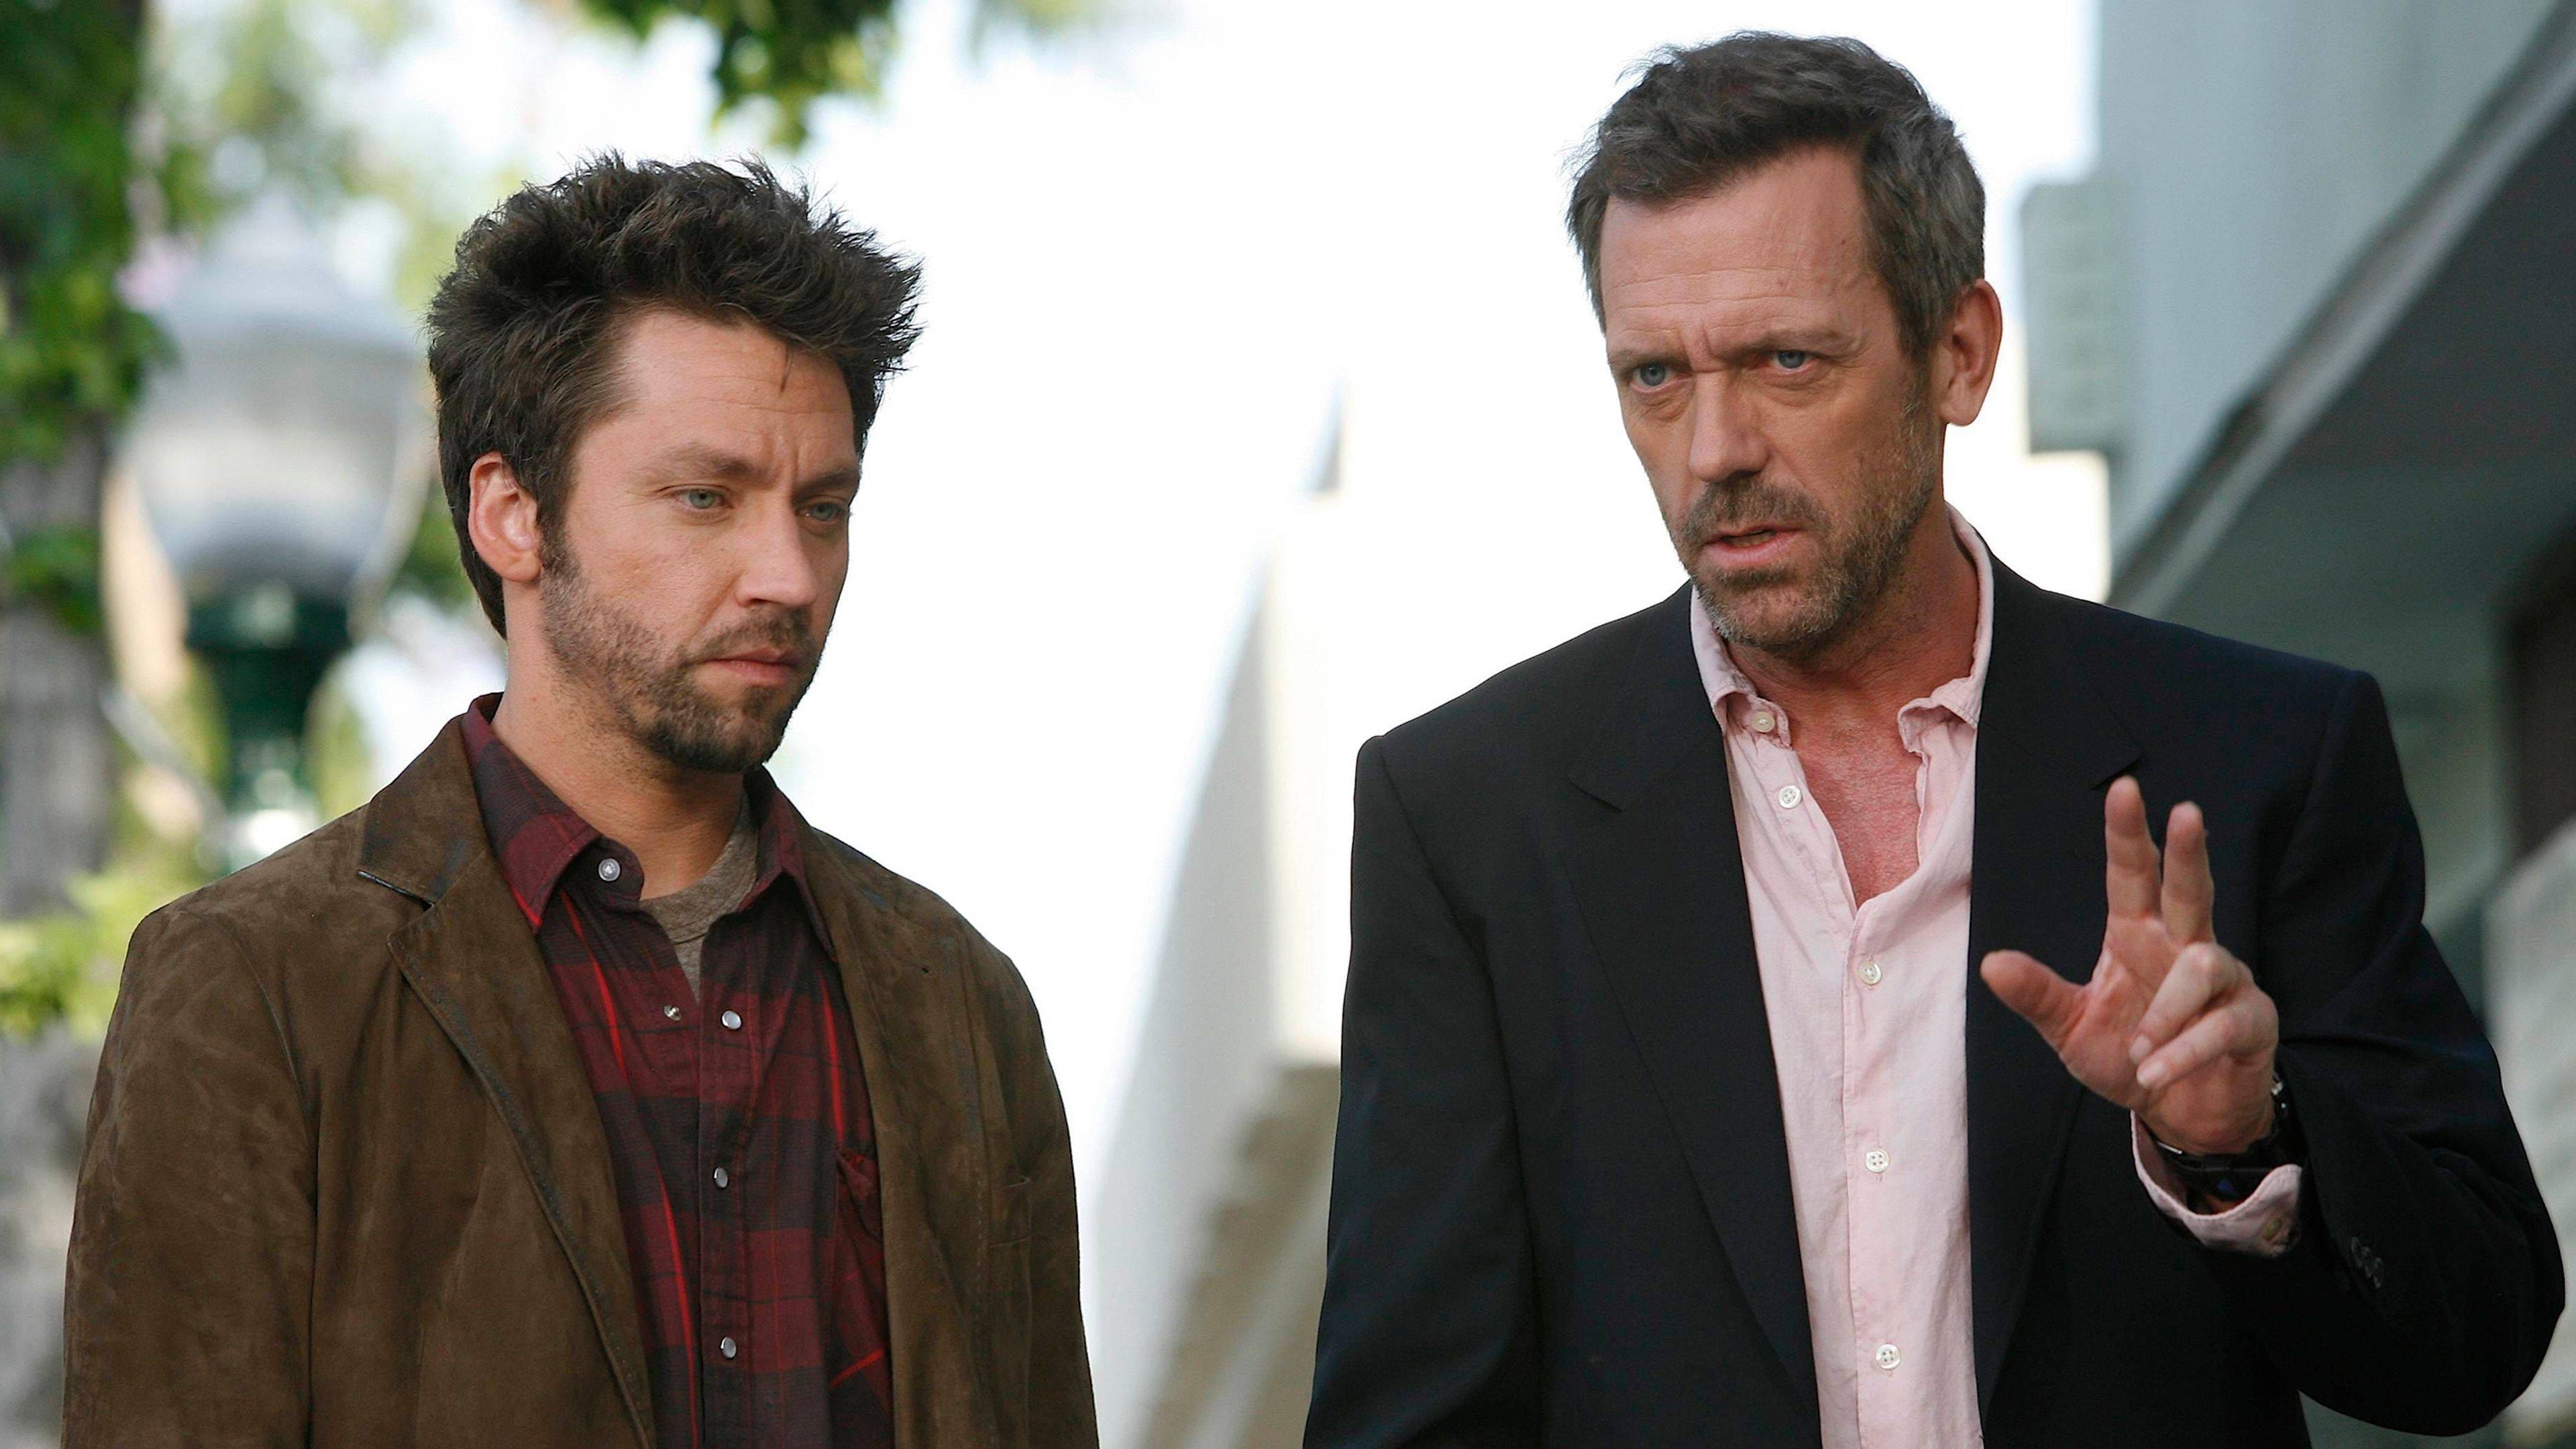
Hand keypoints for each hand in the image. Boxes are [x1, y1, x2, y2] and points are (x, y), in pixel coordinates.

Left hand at [1979, 777, 2278, 1155]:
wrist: (2181, 1115)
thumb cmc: (2129, 1058)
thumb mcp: (2070, 1029)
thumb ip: (2038, 996)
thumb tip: (1990, 963)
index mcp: (2137, 937)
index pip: (2132, 876)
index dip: (2129, 834)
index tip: (2123, 788)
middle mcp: (2184, 947)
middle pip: (2191, 889)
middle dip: (2188, 852)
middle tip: (2187, 811)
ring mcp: (2226, 982)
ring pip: (2205, 963)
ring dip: (2168, 1010)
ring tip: (2139, 1050)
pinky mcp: (2252, 1021)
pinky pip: (2223, 1025)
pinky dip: (2185, 1050)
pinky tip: (2156, 1072)